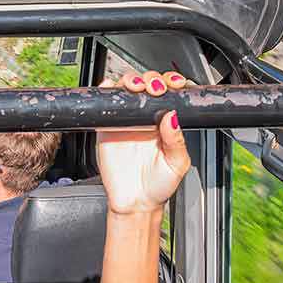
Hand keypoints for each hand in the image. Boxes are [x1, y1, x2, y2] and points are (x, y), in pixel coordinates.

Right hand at [97, 70, 192, 215]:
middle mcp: (145, 118)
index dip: (171, 83)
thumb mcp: (177, 164)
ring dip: (131, 80)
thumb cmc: (159, 186)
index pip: (169, 93)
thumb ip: (177, 141)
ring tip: (136, 87)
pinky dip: (106, 90)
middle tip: (154, 89)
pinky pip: (104, 103)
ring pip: (126, 89)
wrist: (135, 203)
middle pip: (146, 85)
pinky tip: (112, 89)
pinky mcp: (106, 128)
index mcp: (164, 123)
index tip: (175, 85)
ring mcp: (125, 121)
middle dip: (151, 79)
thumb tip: (172, 117)